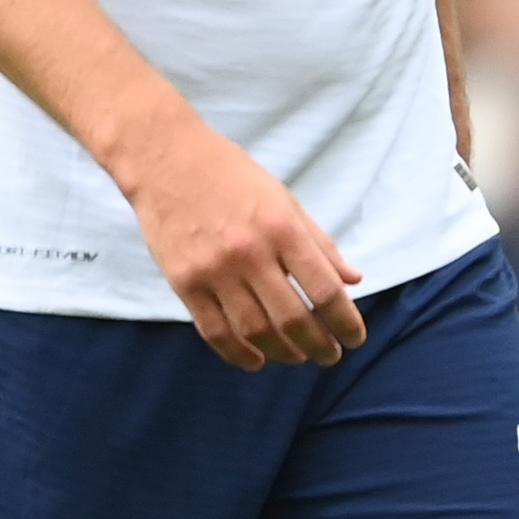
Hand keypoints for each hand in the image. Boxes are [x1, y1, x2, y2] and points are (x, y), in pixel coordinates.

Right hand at [119, 106, 362, 366]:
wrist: (165, 158)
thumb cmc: (231, 175)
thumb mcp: (284, 200)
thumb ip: (319, 243)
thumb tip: (353, 280)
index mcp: (282, 228)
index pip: (324, 290)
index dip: (346, 322)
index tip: (354, 338)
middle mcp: (250, 253)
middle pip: (293, 319)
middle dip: (319, 346)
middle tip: (330, 355)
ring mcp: (214, 270)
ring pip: (255, 331)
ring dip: (283, 353)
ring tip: (298, 357)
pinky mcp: (184, 282)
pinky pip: (215, 331)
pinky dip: (239, 354)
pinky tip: (256, 360)